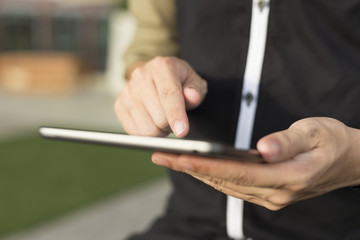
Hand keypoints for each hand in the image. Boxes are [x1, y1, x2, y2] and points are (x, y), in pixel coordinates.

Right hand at [115, 57, 206, 136]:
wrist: (156, 76)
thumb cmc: (178, 81)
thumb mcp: (193, 81)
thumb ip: (196, 89)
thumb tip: (192, 96)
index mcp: (161, 66)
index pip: (168, 95)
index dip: (176, 115)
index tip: (182, 131)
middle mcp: (141, 76)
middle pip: (159, 116)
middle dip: (171, 124)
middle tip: (175, 119)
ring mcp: (127, 91)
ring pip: (147, 128)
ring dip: (160, 131)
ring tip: (163, 119)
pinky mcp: (119, 105)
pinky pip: (135, 132)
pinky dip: (147, 133)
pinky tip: (152, 122)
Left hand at [152, 117, 359, 209]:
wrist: (350, 161)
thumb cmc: (334, 142)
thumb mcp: (317, 132)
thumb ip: (288, 141)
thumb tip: (263, 149)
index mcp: (288, 177)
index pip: (237, 172)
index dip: (204, 166)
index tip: (177, 158)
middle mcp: (276, 193)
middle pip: (225, 181)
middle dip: (190, 170)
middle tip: (161, 157)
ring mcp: (272, 197)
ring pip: (226, 186)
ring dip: (197, 174)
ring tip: (171, 161)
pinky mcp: (269, 194)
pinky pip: (234, 187)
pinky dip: (213, 178)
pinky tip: (197, 169)